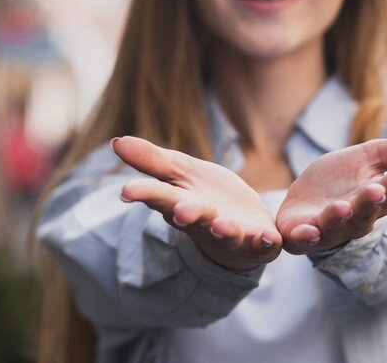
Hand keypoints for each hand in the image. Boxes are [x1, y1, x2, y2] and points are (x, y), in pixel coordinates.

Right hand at [111, 136, 281, 270]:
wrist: (242, 225)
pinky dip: (266, 243)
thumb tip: (115, 141)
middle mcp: (203, 221)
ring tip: (221, 225)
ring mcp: (231, 234)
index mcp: (180, 202)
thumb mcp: (182, 172)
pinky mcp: (258, 241)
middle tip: (180, 210)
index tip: (127, 190)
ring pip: (225, 233)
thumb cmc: (207, 197)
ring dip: (223, 230)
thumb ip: (152, 160)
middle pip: (192, 215)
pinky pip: (262, 244)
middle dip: (185, 213)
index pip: (160, 195)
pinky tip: (271, 239)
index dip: (145, 193)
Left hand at [275, 131, 386, 253]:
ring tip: (342, 208)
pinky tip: (306, 232)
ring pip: (337, 225)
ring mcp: (329, 227)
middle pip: (367, 209)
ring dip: (339, 218)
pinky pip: (302, 239)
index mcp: (376, 196)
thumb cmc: (342, 179)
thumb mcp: (370, 156)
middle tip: (378, 190)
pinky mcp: (301, 234)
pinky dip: (304, 237)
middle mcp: (357, 216)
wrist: (303, 197)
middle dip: (371, 201)